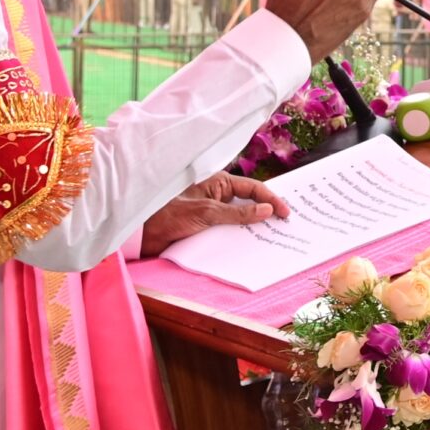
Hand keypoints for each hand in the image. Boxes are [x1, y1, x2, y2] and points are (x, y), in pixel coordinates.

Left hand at [140, 172, 291, 257]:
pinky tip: (252, 246)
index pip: (253, 188)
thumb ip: (238, 213)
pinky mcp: (208, 228)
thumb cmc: (169, 215)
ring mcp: (214, 213)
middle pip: (250, 202)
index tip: (285, 213)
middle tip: (286, 223)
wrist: (143, 235)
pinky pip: (231, 232)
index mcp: (218, 183)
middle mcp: (218, 196)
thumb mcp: (207, 212)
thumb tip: (266, 210)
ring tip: (274, 237)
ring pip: (242, 219)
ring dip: (255, 227)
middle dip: (268, 211)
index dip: (271, 199)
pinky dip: (242, 238)